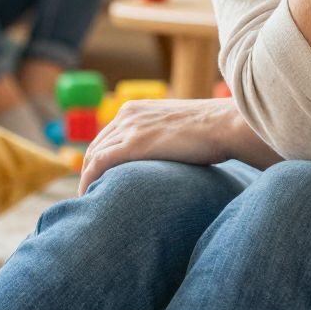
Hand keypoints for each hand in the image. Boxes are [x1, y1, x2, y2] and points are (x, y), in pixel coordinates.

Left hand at [76, 98, 279, 194]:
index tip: (98, 179)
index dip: (98, 159)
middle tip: (89, 194)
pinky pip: (98, 164)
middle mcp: (127, 114)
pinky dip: (89, 180)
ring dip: (86, 179)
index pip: (106, 136)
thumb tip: (165, 158)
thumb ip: (162, 137)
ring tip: (88, 201)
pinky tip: (89, 196)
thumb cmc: (211, 130)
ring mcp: (130, 128)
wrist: (223, 125)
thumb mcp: (177, 128)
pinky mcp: (134, 144)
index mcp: (136, 108)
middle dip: (88, 170)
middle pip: (95, 146)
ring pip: (93, 156)